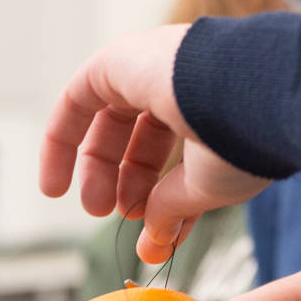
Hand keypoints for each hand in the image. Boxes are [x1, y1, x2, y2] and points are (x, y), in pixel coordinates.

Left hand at [39, 24, 273, 262]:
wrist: (245, 93)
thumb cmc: (240, 139)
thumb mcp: (206, 187)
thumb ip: (174, 209)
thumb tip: (155, 242)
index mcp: (213, 107)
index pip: (178, 153)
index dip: (161, 195)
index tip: (154, 230)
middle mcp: (182, 79)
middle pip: (140, 135)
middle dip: (127, 181)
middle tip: (119, 216)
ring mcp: (150, 64)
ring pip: (109, 119)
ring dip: (98, 168)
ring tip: (97, 209)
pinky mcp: (118, 59)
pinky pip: (78, 99)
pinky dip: (61, 142)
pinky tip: (55, 186)